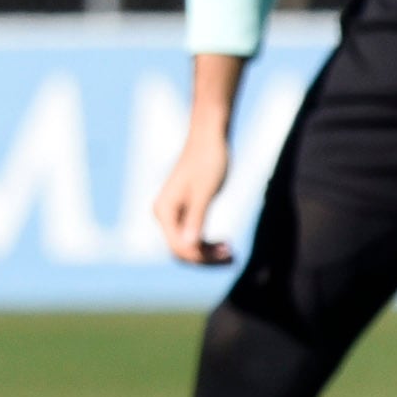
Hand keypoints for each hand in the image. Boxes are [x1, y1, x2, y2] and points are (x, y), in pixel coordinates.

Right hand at [153, 123, 232, 264]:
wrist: (209, 138)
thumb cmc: (209, 161)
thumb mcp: (205, 192)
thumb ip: (196, 218)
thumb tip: (189, 245)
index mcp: (164, 211)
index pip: (179, 246)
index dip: (202, 256)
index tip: (229, 253)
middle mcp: (163, 215)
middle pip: (180, 250)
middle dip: (205, 258)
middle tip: (233, 256)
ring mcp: (172, 214)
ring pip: (186, 245)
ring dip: (207, 253)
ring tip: (231, 252)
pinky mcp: (183, 211)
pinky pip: (191, 236)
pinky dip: (207, 243)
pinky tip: (224, 242)